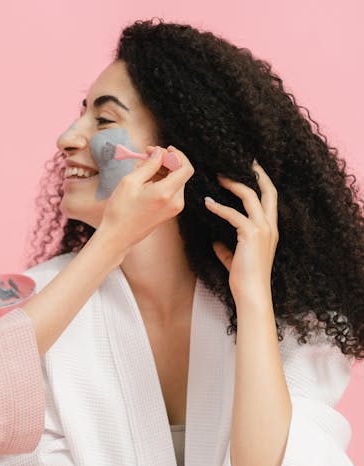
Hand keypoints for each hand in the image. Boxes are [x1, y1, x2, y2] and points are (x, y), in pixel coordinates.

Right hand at [98, 145, 194, 250]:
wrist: (118, 237)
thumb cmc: (120, 211)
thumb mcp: (130, 182)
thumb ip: (149, 165)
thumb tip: (159, 153)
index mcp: (166, 193)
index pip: (185, 168)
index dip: (177, 155)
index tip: (164, 149)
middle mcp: (175, 202)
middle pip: (181, 173)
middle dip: (167, 161)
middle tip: (148, 154)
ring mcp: (173, 209)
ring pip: (176, 181)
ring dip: (163, 170)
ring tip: (142, 167)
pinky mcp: (169, 212)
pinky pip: (171, 190)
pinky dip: (162, 181)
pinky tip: (145, 179)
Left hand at [204, 162, 278, 299]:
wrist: (252, 294)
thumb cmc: (244, 279)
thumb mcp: (235, 259)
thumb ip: (228, 248)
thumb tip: (215, 242)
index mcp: (270, 230)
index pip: (269, 198)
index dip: (261, 182)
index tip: (250, 169)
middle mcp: (270, 226)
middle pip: (266, 190)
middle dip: (254, 173)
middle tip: (240, 161)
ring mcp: (263, 230)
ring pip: (250, 197)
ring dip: (232, 184)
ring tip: (217, 177)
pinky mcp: (252, 235)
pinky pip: (234, 215)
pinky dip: (219, 207)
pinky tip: (207, 203)